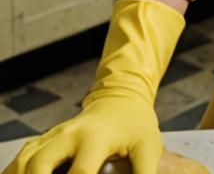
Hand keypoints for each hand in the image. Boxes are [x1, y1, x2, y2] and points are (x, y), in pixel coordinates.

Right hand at [2, 0, 182, 173]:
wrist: (121, 99)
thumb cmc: (136, 126)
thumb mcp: (148, 147)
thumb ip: (144, 173)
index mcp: (95, 137)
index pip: (79, 173)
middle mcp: (68, 135)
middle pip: (38, 164)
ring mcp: (53, 136)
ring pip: (23, 161)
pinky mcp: (44, 140)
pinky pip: (20, 158)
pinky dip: (14, 173)